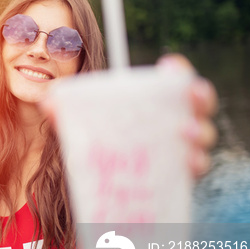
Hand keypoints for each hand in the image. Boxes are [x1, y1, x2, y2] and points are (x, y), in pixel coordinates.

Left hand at [40, 53, 218, 178]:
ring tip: (185, 134)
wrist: (101, 181)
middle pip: (197, 102)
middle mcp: (171, 119)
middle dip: (200, 97)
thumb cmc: (95, 141)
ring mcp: (178, 146)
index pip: (172, 78)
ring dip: (201, 132)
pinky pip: (196, 166)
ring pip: (201, 134)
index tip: (171, 67)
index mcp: (150, 100)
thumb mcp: (78, 124)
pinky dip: (197, 164)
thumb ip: (64, 111)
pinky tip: (189, 164)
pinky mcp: (179, 173)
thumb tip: (47, 101)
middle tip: (192, 99)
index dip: (178, 69)